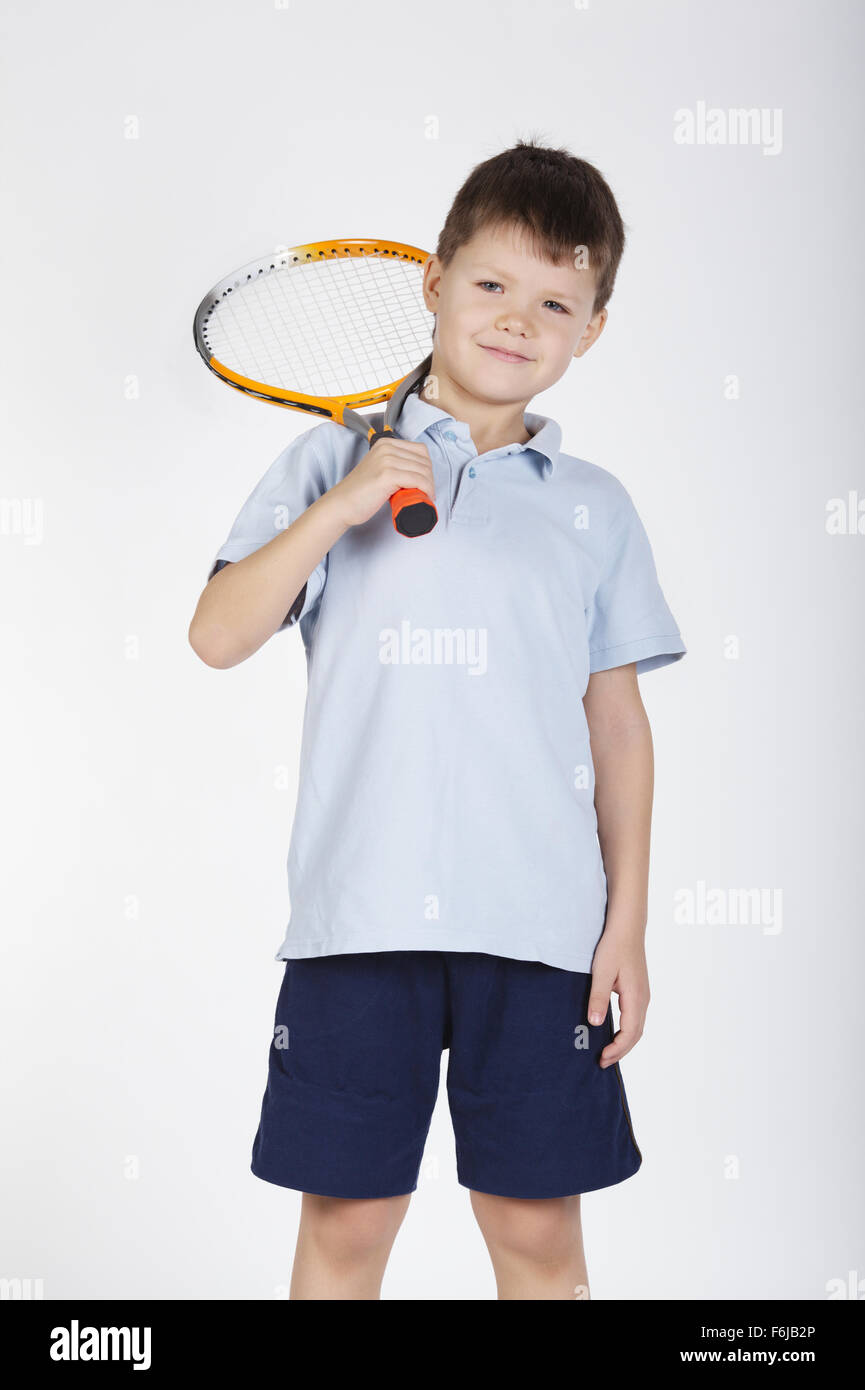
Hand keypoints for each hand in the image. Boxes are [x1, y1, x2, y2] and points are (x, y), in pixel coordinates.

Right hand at [331, 437, 434, 528]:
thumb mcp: (378, 468)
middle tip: (426, 492)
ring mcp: (387, 460)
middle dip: (430, 478)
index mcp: (385, 443)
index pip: (420, 450)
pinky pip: (417, 480)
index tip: (426, 482)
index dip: (427, 467)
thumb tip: (414, 471)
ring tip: (425, 497)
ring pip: (423, 471)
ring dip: (430, 486)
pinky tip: (425, 497)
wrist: (342, 504)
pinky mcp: (387, 475)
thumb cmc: (360, 492)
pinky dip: (426, 490)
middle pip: (424, 460)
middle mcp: (387, 448)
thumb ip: (393, 464)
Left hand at [587, 929, 649, 1068]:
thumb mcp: (601, 972)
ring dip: (623, 1042)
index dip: (617, 1049)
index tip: (602, 1058)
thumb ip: (598, 998)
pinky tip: (613, 1031)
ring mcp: (642, 995)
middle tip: (602, 1062)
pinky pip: (635, 1017)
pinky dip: (626, 1030)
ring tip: (607, 1051)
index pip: (630, 1033)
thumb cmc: (614, 946)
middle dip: (620, 1050)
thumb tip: (597, 1024)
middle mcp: (643, 999)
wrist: (626, 927)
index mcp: (636, 997)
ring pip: (636, 1026)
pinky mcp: (638, 990)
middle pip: (635, 1034)